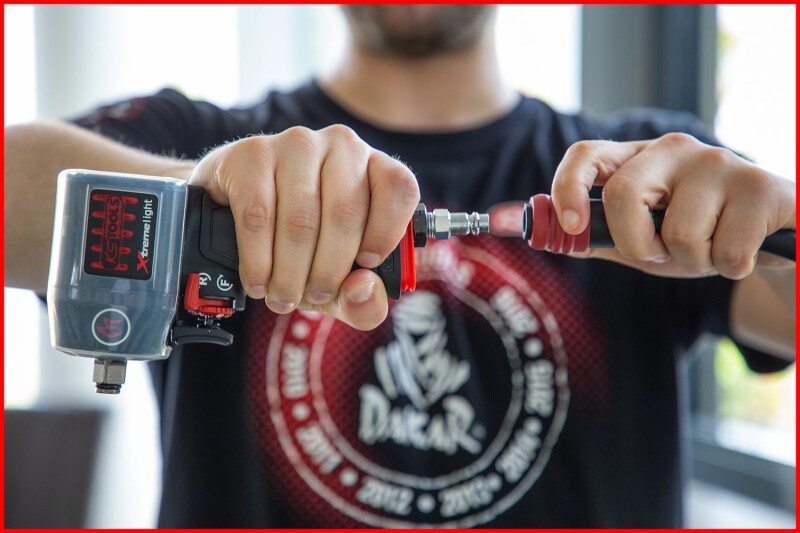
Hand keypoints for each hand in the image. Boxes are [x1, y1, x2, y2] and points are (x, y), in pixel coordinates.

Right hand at [189, 125, 419, 329]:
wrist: (236, 209)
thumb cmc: (302, 243)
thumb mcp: (339, 278)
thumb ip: (363, 297)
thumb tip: (364, 290)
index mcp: (374, 168)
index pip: (399, 188)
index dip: (387, 231)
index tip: (367, 264)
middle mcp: (341, 146)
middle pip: (346, 214)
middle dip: (329, 271)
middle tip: (314, 297)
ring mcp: (296, 144)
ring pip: (301, 220)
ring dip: (291, 273)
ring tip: (283, 296)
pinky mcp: (253, 154)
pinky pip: (259, 215)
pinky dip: (258, 259)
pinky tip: (258, 280)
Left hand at [550, 133, 795, 278]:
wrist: (781, 238)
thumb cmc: (703, 235)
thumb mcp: (645, 238)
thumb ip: (599, 237)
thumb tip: (545, 238)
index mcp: (639, 158)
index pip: (586, 154)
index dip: (567, 188)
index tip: (570, 226)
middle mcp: (675, 149)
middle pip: (623, 194)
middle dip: (637, 244)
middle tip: (662, 253)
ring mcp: (719, 161)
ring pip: (678, 235)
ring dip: (694, 263)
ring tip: (714, 248)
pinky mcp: (761, 186)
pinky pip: (726, 252)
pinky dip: (731, 268)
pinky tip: (746, 251)